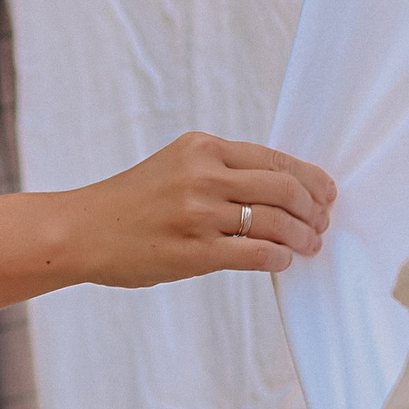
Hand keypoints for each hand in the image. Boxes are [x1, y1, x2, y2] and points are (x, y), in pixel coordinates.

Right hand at [67, 132, 334, 285]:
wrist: (83, 231)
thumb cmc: (132, 202)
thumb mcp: (176, 166)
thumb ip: (221, 171)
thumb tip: (280, 190)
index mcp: (202, 147)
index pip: (275, 159)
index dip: (310, 179)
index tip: (325, 194)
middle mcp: (203, 175)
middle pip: (285, 188)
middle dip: (314, 209)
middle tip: (320, 223)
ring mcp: (199, 214)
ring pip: (277, 222)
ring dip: (303, 237)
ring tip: (308, 246)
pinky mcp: (194, 251)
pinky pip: (256, 254)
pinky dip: (279, 258)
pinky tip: (282, 261)